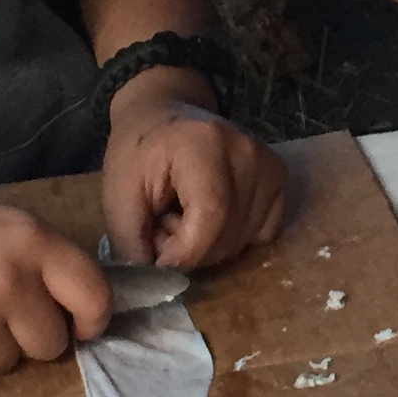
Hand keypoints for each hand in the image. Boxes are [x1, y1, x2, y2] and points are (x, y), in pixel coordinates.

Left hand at [101, 69, 287, 269]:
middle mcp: (247, 152)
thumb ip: (134, 243)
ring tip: (184, 217)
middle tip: (162, 226)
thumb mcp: (118, 195)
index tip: (157, 257)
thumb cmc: (137, 153)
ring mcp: (268, 164)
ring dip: (209, 245)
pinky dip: (233, 237)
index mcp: (204, 145)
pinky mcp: (279, 177)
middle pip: (227, 236)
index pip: (210, 217)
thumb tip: (158, 283)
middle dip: (190, 250)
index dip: (184, 253)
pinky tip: (211, 216)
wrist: (162, 113)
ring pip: (243, 242)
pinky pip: (263, 233)